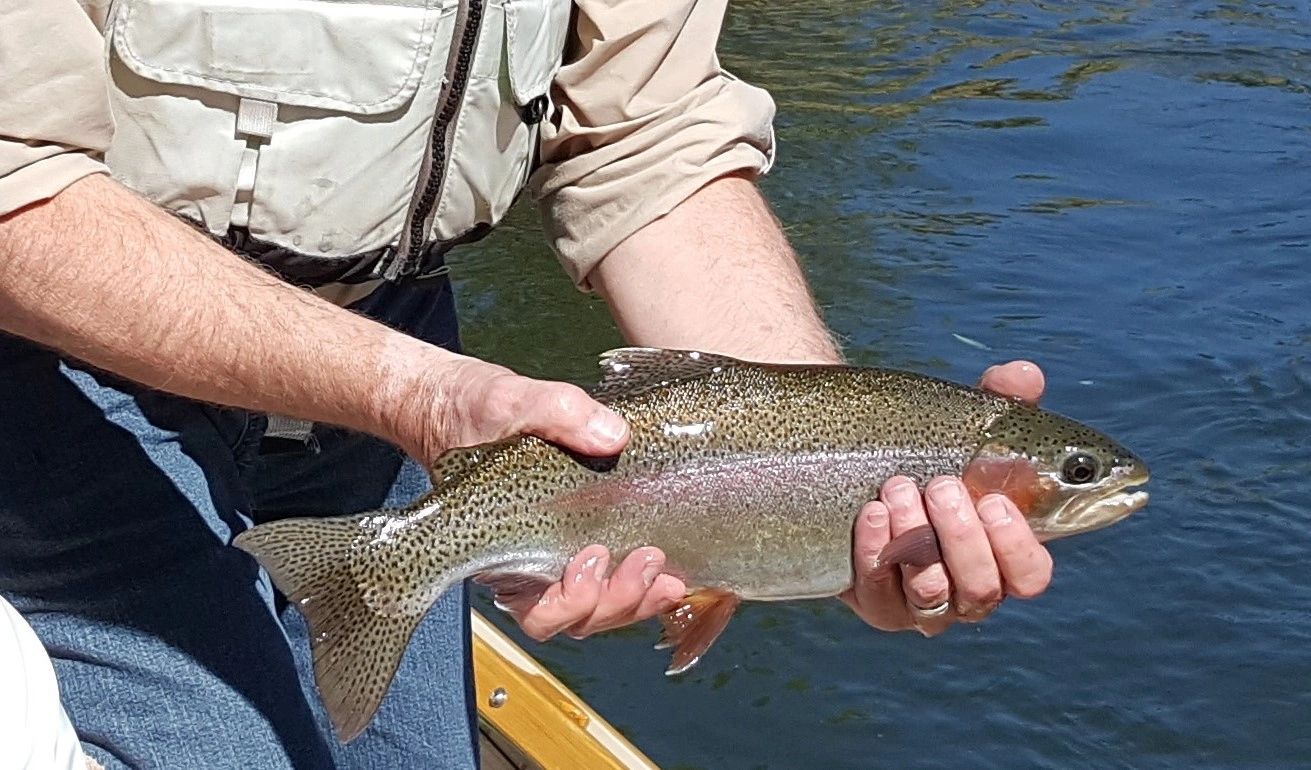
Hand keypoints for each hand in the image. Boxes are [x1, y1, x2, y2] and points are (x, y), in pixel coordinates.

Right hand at [387, 354, 684, 640]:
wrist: (473, 409)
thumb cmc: (480, 414)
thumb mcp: (511, 403)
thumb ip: (557, 414)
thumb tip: (614, 436)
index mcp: (504, 551)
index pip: (537, 610)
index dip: (571, 602)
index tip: (594, 556)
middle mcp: (533, 567)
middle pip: (580, 617)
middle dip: (619, 600)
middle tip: (648, 560)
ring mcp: (565, 558)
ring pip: (604, 609)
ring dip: (640, 599)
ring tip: (671, 575)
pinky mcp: (594, 539)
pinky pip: (620, 580)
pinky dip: (648, 584)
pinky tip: (678, 567)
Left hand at [840, 361, 1053, 634]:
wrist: (857, 463)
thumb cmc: (931, 450)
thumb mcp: (966, 422)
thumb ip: (1002, 401)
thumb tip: (1026, 374)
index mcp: (1003, 553)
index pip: (1030, 576)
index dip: (1018, 547)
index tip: (996, 501)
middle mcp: (968, 588)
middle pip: (982, 590)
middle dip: (962, 537)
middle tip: (941, 485)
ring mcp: (922, 601)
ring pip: (932, 593)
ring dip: (917, 538)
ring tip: (898, 488)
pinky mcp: (877, 602)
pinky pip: (880, 593)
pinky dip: (876, 551)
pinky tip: (872, 512)